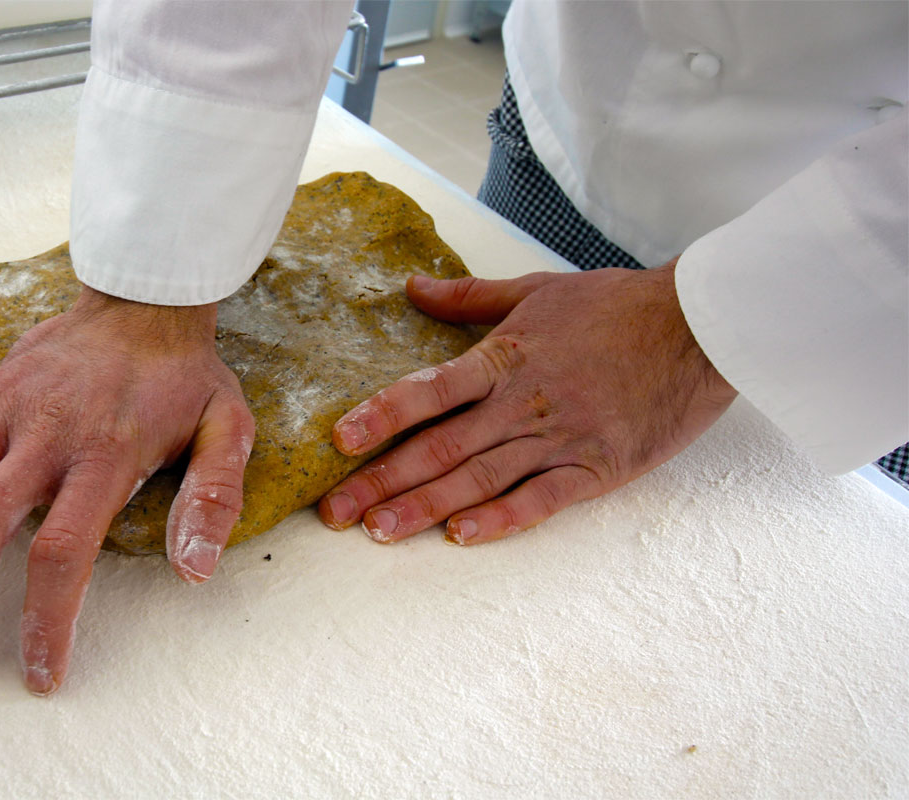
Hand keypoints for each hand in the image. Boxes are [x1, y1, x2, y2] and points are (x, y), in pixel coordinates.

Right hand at [0, 286, 253, 693]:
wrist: (143, 302)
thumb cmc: (185, 376)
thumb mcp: (228, 428)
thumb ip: (214, 498)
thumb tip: (195, 571)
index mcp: (107, 452)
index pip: (61, 551)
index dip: (44, 620)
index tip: (40, 673)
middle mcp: (45, 432)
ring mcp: (3, 408)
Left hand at [317, 262, 736, 543]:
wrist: (699, 327)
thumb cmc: (617, 305)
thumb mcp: (537, 289)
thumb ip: (468, 297)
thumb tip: (411, 286)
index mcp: (505, 358)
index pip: (429, 390)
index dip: (381, 415)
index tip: (338, 440)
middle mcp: (523, 402)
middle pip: (441, 447)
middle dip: (381, 481)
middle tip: (333, 512)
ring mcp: (559, 438)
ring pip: (480, 478)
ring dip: (424, 507)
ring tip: (378, 531)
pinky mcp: (597, 468)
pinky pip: (542, 500)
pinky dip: (502, 519)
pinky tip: (461, 536)